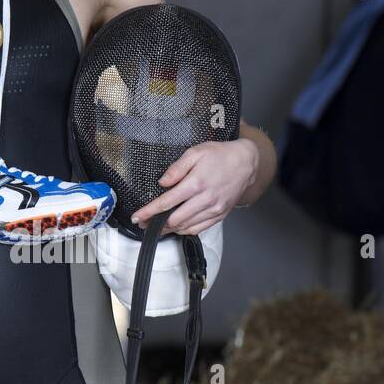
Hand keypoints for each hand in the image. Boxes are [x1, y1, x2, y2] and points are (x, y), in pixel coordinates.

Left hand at [131, 139, 258, 235]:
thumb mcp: (195, 152)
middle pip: (175, 219)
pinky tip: (176, 227)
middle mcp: (205, 200)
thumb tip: (162, 182)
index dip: (149, 212)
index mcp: (196, 184)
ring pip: (186, 227)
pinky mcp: (220, 215)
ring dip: (169, 230)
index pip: (167, 202)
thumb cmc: (219, 155)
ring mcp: (214, 210)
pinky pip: (199, 228)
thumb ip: (176, 168)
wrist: (246, 162)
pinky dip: (185, 230)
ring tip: (155, 228)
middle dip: (155, 224)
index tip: (137, 217)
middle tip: (142, 223)